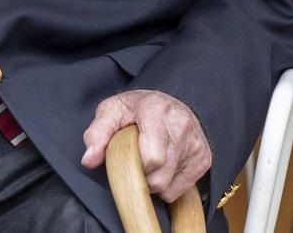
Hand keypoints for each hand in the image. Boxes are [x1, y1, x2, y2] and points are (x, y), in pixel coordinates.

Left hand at [81, 89, 211, 203]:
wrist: (166, 103)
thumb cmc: (135, 109)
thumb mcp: (111, 111)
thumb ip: (97, 133)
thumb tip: (89, 159)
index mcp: (156, 109)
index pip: (152, 157)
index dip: (134, 165)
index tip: (126, 156)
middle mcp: (181, 123)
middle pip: (160, 176)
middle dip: (141, 175)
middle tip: (135, 160)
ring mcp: (196, 142)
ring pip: (169, 185)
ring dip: (153, 181)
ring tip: (148, 160)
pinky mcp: (204, 157)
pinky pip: (180, 189)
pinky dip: (167, 184)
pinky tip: (163, 165)